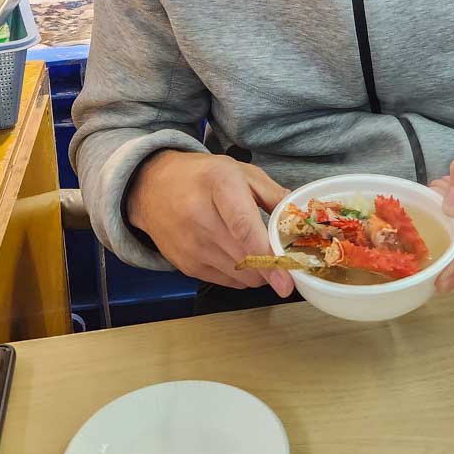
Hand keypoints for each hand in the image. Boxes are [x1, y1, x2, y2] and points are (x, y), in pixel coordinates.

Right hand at [127, 151, 293, 297]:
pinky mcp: (185, 266)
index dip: (267, 256)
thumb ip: (273, 195)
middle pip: (245, 257)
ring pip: (239, 276)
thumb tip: (299, 219)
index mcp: (219, 184)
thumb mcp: (241, 172)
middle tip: (288, 263)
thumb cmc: (204, 176)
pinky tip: (239, 256)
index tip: (286, 279)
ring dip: (258, 272)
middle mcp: (200, 217)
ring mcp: (190, 245)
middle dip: (272, 267)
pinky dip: (241, 275)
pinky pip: (226, 281)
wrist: (153, 187)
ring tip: (261, 253)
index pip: (243, 227)